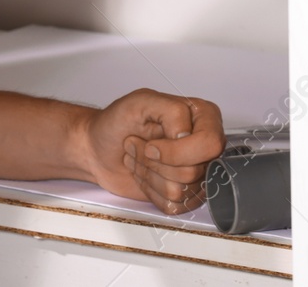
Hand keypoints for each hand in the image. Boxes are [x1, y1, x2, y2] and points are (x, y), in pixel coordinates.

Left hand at [76, 88, 224, 213]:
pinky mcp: (185, 194)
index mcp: (202, 117)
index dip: (176, 151)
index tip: (151, 145)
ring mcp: (197, 172)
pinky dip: (151, 191)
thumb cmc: (116, 123)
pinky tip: (144, 173)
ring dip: (150, 175)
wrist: (98, 148)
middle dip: (156, 163)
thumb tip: (187, 136)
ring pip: (182, 190)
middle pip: (194, 172)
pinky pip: (175, 205)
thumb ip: (171, 111)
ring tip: (140, 158)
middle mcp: (204, 145)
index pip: (209, 144)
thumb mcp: (139, 102)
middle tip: (142, 148)